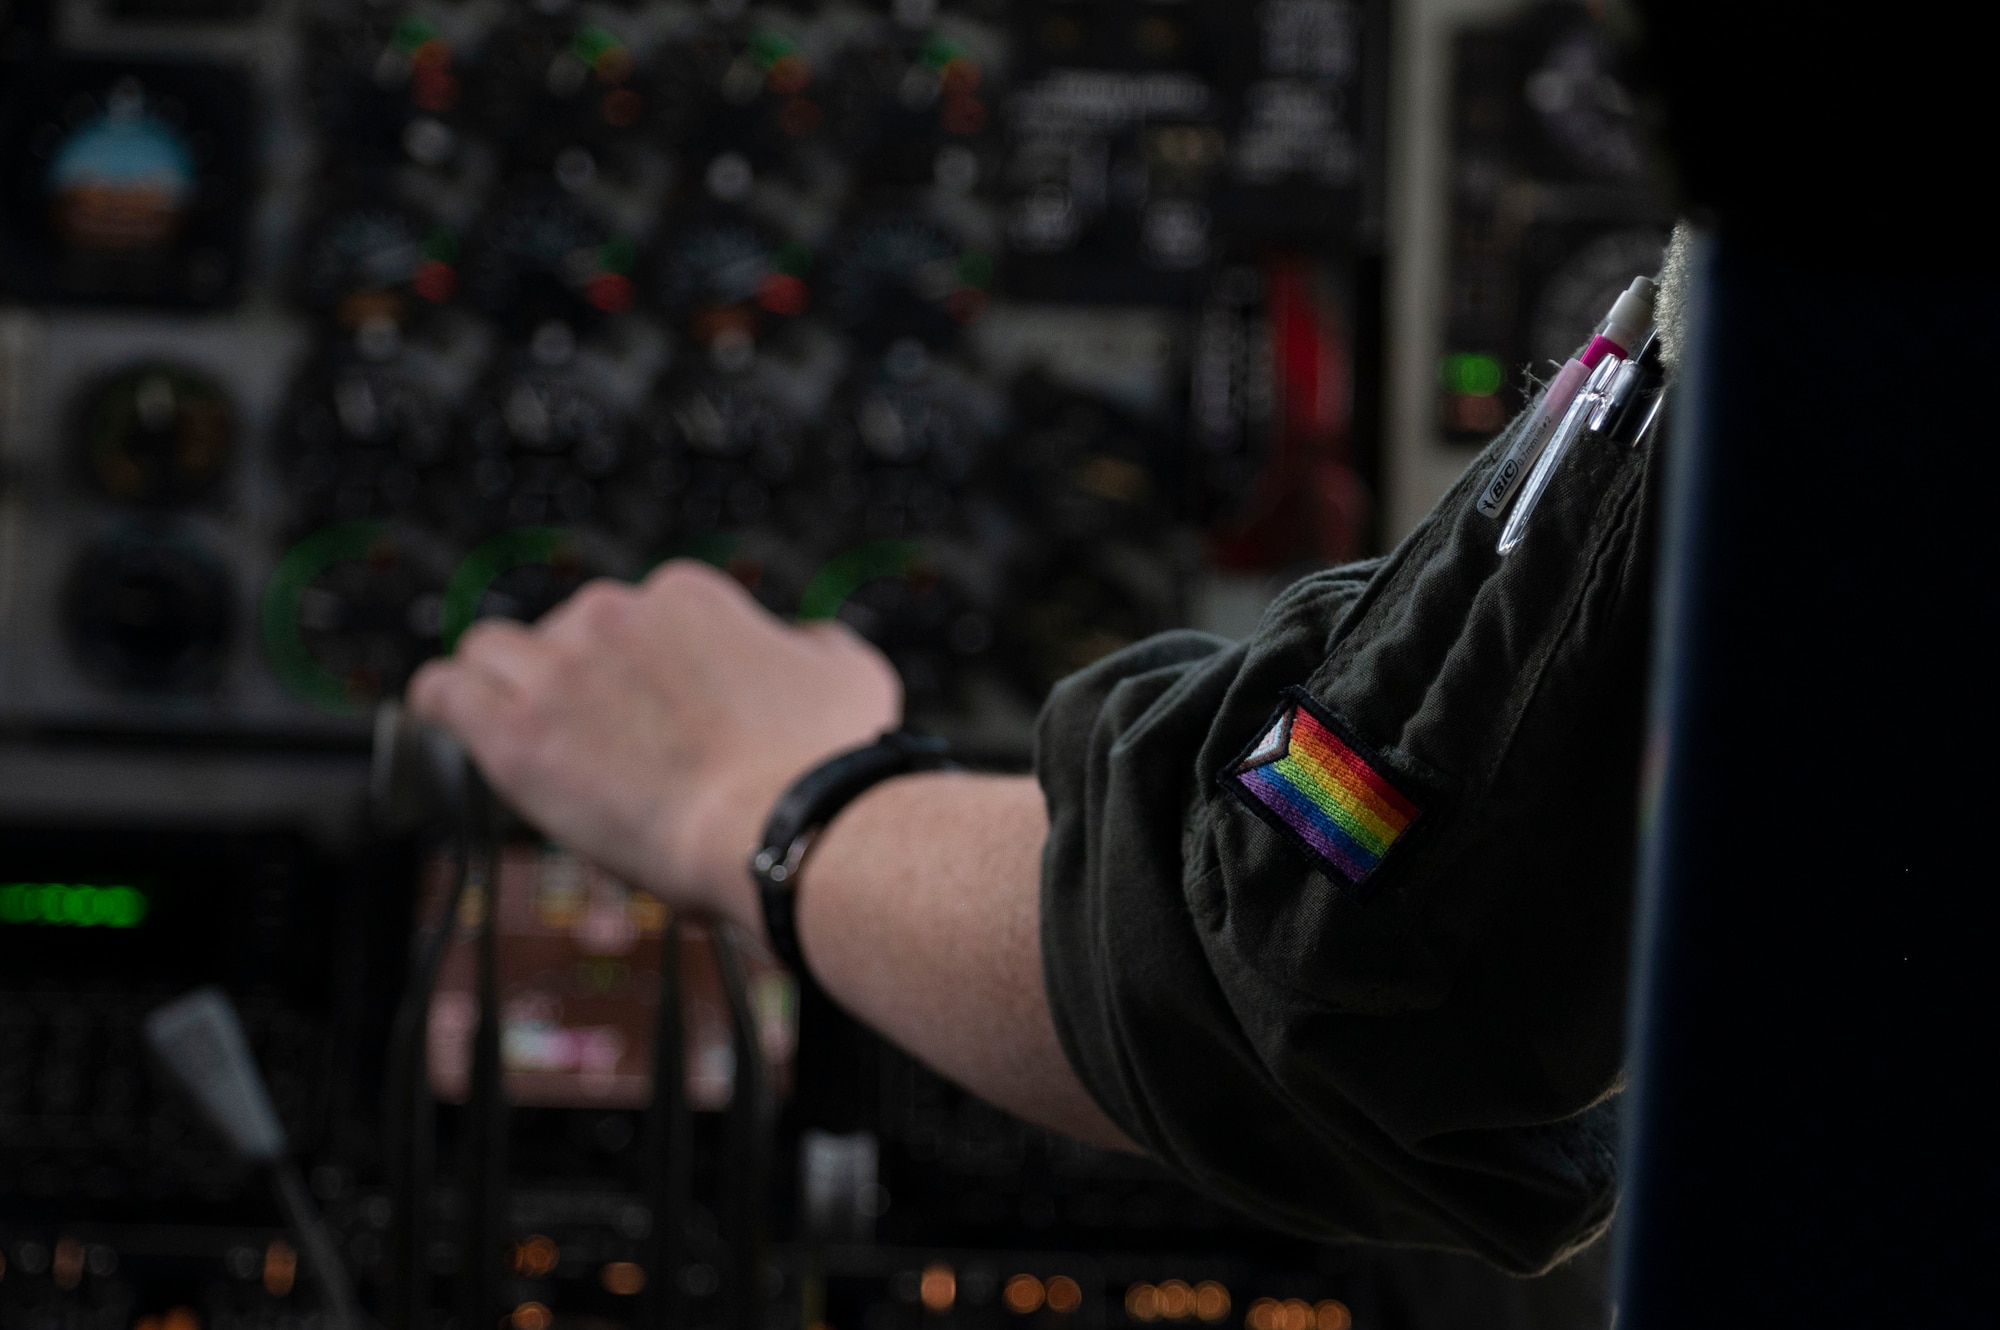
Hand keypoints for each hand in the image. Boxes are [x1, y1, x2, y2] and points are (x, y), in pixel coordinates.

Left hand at [406, 560, 901, 924]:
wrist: (786, 827)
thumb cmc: (823, 763)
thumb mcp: (853, 673)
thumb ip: (816, 643)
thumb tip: (802, 640)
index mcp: (684, 595)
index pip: (639, 615)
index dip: (644, 667)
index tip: (656, 712)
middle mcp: (613, 613)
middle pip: (567, 630)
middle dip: (580, 677)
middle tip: (603, 737)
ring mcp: (559, 670)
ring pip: (495, 650)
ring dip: (504, 680)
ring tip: (516, 721)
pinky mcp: (517, 734)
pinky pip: (445, 690)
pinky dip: (444, 701)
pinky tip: (452, 718)